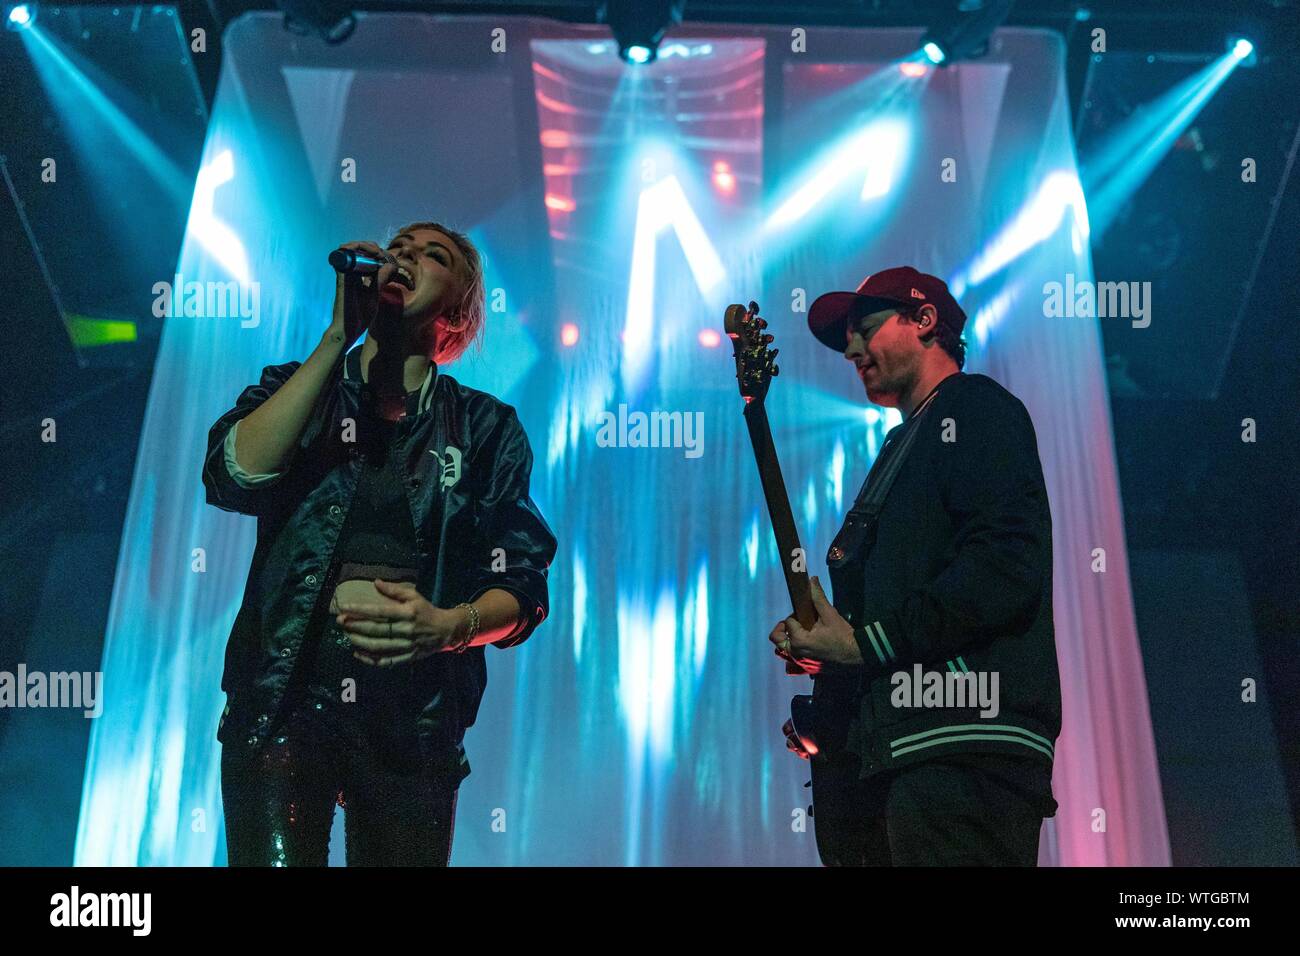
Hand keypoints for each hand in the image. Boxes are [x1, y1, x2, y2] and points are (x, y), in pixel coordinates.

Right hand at [324, 240, 402, 350]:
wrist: (348, 330)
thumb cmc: (360, 316)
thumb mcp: (374, 295)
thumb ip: (381, 280)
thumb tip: (391, 266)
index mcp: (357, 276)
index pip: (365, 256)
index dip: (376, 253)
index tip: (388, 262)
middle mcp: (349, 273)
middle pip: (357, 249)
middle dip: (371, 247)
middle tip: (382, 255)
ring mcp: (345, 274)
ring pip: (350, 249)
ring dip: (364, 245)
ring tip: (376, 252)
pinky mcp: (342, 277)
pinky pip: (342, 256)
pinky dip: (353, 249)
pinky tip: (368, 253)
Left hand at [336, 579, 470, 666]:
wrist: (445, 630)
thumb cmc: (426, 610)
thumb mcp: (414, 596)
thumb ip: (394, 590)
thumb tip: (376, 582)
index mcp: (407, 613)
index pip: (380, 611)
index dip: (361, 610)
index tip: (345, 607)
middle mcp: (406, 630)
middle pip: (376, 630)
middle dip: (355, 625)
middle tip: (340, 621)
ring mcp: (406, 646)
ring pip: (378, 646)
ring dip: (359, 641)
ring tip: (346, 635)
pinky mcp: (407, 657)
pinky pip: (385, 661)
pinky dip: (369, 659)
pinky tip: (357, 653)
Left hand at [767, 576, 862, 671]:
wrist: (856, 654)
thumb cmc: (843, 635)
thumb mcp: (829, 614)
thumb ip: (817, 597)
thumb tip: (812, 580)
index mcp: (798, 640)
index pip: (788, 622)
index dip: (795, 615)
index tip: (807, 614)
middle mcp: (795, 653)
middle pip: (776, 638)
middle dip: (783, 628)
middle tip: (795, 623)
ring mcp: (800, 663)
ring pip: (782, 651)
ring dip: (786, 641)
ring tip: (798, 634)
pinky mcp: (807, 669)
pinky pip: (791, 664)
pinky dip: (793, 655)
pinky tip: (803, 648)